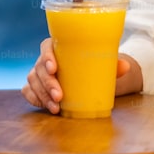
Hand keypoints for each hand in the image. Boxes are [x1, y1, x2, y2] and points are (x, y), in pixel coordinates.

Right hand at [21, 38, 136, 113]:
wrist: (88, 76)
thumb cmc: (93, 65)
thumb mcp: (103, 63)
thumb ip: (113, 64)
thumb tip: (124, 66)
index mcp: (58, 47)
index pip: (46, 46)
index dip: (47, 56)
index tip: (54, 68)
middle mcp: (46, 59)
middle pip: (38, 67)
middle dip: (47, 83)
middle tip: (60, 95)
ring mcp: (39, 73)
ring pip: (33, 80)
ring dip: (42, 95)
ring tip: (56, 107)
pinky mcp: (36, 87)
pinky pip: (28, 91)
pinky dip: (34, 99)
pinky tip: (45, 106)